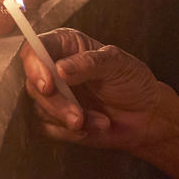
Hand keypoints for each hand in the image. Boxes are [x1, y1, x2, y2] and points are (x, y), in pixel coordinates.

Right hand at [22, 27, 163, 150]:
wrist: (145, 115)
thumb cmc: (133, 81)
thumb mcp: (117, 64)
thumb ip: (89, 63)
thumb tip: (59, 68)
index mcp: (66, 46)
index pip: (35, 49)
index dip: (35, 66)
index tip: (48, 85)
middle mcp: (54, 68)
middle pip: (32, 83)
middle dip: (56, 103)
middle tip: (78, 115)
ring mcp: (53, 95)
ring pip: (38, 109)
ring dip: (67, 119)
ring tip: (100, 120)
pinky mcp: (53, 119)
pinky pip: (45, 129)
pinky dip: (68, 133)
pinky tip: (92, 127)